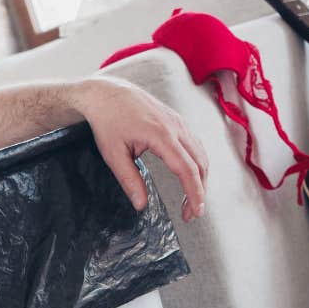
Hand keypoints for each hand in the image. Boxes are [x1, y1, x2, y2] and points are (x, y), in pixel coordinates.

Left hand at [75, 77, 209, 222]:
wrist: (107, 93)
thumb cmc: (108, 122)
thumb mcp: (113, 154)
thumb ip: (129, 180)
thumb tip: (141, 205)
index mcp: (161, 134)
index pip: (186, 168)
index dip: (194, 192)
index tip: (195, 212)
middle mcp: (176, 126)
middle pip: (199, 163)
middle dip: (199, 190)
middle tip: (191, 214)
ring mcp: (179, 121)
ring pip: (201, 153)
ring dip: (200, 178)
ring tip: (190, 201)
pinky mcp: (178, 120)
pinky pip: (195, 144)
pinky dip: (197, 164)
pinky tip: (190, 178)